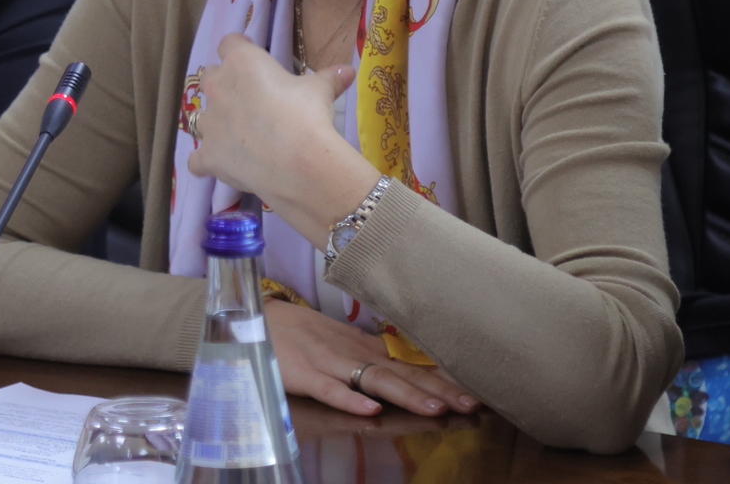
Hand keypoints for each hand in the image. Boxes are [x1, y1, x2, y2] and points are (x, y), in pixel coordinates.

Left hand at [187, 34, 375, 243]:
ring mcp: (209, 123)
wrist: (298, 163)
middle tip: (249, 98)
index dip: (240, 48)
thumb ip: (330, 78)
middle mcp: (218, 88)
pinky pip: (198, 159)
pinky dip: (207, 161)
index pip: (229, 42)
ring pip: (202, 117)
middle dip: (225, 84)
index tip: (251, 57)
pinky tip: (223, 165)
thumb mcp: (320, 91)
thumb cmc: (307, 115)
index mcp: (241, 62)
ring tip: (241, 135)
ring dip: (217, 122)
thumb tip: (348, 71)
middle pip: (211, 76)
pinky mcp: (207, 155)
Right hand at [266, 299, 478, 417]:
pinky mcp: (303, 375)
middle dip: (439, 388)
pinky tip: (370, 411)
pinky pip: (329, 389)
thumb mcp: (339, 340)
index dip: (443, 375)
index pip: (411, 362)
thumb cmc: (297, 332)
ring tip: (437, 408)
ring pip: (373, 380)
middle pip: (402, 372)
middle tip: (474, 402)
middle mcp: (353, 353)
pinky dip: (349, 400)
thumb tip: (406, 366)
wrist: (252, 318)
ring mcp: (329, 363)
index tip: (477, 386)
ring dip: (406, 394)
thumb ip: (369, 354)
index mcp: (363, 346)